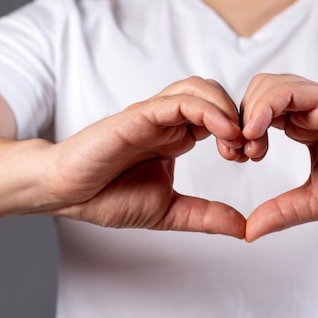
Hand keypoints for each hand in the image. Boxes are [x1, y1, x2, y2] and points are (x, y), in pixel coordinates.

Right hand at [41, 77, 246, 237]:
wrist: (66, 194)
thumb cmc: (108, 197)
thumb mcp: (169, 211)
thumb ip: (206, 216)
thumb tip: (244, 228)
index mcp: (177, 137)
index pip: (220, 117)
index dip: (242, 131)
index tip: (251, 157)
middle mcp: (168, 121)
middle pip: (216, 95)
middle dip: (241, 116)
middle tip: (250, 148)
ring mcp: (153, 115)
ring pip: (200, 88)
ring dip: (227, 108)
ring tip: (238, 140)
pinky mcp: (137, 115)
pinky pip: (177, 101)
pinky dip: (207, 110)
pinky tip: (223, 132)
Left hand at [240, 74, 317, 240]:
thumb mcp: (317, 201)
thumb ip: (283, 212)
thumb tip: (249, 232)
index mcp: (301, 125)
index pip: (255, 114)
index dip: (238, 132)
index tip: (237, 158)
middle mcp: (306, 108)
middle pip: (254, 94)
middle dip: (236, 121)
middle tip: (238, 154)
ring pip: (266, 86)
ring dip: (248, 113)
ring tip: (251, 148)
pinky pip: (287, 90)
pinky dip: (264, 107)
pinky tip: (256, 133)